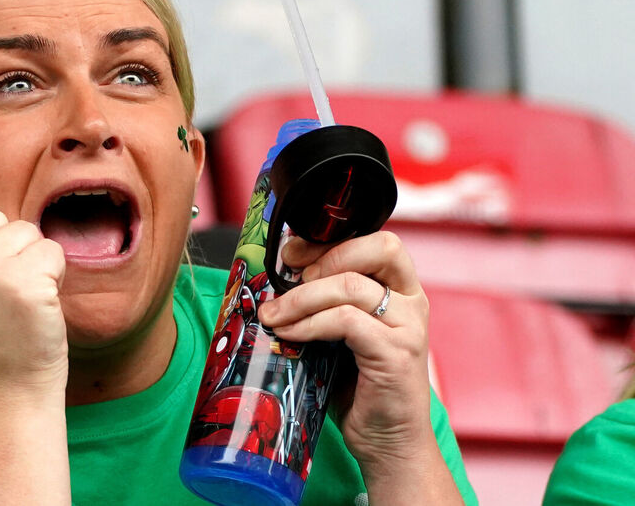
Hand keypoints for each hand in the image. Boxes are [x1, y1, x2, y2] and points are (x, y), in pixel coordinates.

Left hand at [258, 232, 436, 471]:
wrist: (389, 443)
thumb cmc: (360, 387)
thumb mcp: (341, 333)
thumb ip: (327, 303)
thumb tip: (278, 278)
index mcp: (402, 291)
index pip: (376, 240)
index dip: (330, 240)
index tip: (291, 253)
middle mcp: (412, 302)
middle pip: (375, 248)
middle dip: (322, 257)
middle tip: (286, 278)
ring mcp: (409, 328)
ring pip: (350, 286)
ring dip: (300, 298)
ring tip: (273, 315)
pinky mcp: (396, 354)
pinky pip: (345, 321)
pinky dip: (309, 323)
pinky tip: (289, 333)